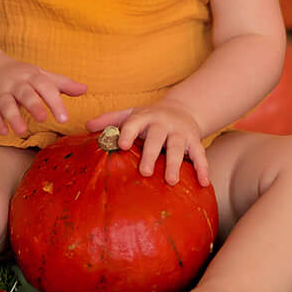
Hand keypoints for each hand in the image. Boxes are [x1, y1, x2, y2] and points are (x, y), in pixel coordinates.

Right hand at [0, 55, 86, 136]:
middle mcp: (16, 83)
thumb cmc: (18, 74)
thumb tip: (85, 89)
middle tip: (44, 119)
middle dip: (34, 106)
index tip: (64, 118)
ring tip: (22, 131)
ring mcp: (0, 92)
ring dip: (13, 117)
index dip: (55, 102)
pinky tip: (3, 131)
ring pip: (6, 104)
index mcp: (31, 76)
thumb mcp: (40, 75)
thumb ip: (61, 83)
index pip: (45, 87)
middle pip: (25, 94)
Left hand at [86, 101, 208, 187]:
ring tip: (171, 181)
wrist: (183, 108)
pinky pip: (201, 155)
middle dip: (150, 154)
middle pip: (156, 137)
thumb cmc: (150, 118)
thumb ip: (110, 120)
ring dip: (174, 164)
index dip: (127, 132)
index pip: (133, 123)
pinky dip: (203, 168)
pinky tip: (204, 183)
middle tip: (144, 172)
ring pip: (177, 147)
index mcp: (144, 117)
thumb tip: (87, 126)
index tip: (121, 145)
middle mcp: (163, 123)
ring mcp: (180, 132)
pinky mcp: (194, 141)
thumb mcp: (131, 114)